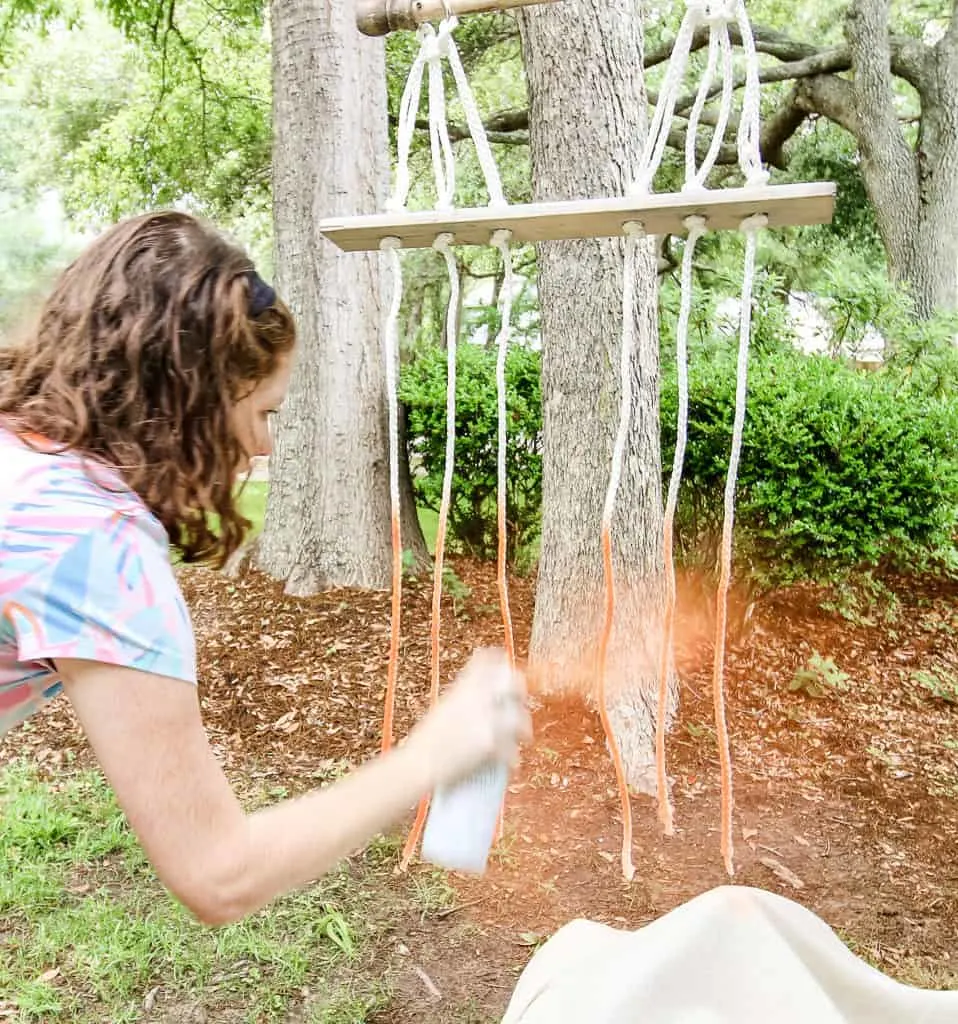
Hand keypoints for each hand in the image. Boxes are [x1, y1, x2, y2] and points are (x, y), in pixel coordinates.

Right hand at [407, 647, 531, 789]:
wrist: (420, 762)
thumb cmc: (426, 739)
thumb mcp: (443, 707)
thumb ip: (463, 696)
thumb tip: (477, 693)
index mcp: (463, 687)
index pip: (487, 660)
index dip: (497, 658)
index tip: (502, 660)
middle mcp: (478, 698)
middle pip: (512, 682)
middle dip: (519, 691)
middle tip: (520, 700)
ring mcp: (487, 720)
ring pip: (519, 717)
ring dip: (522, 728)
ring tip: (523, 735)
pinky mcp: (491, 744)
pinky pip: (512, 749)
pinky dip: (512, 757)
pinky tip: (512, 760)